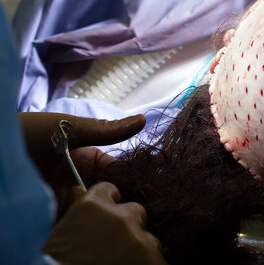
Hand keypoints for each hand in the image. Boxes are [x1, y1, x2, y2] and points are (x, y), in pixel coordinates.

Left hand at [18, 112, 144, 215]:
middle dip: (128, 200)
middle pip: (111, 193)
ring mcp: (66, 199)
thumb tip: (142, 120)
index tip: (152, 188)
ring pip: (96, 210)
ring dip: (111, 215)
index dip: (136, 179)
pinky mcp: (51, 215)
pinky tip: (102, 227)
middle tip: (147, 209)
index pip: (118, 171)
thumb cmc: (26, 133)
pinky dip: (88, 226)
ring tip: (129, 221)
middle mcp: (79, 179)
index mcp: (87, 158)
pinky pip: (75, 222)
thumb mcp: (69, 129)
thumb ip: (106, 130)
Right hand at [44, 182, 166, 264]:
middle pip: (135, 212)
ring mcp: (137, 238)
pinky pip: (158, 260)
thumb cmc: (54, 261)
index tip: (105, 215)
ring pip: (149, 239)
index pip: (109, 190)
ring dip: (138, 249)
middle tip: (114, 247)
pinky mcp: (151, 259)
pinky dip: (147, 264)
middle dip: (128, 226)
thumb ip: (75, 213)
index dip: (108, 204)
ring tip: (120, 262)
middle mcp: (119, 216)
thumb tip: (76, 191)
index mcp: (91, 206)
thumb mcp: (59, 234)